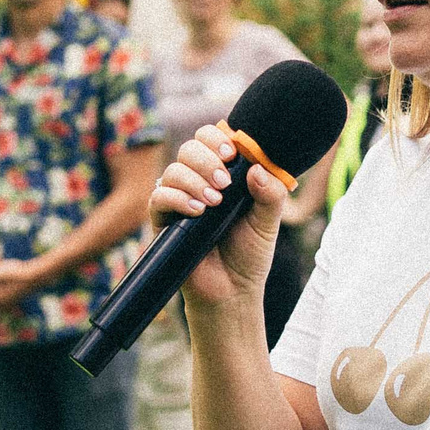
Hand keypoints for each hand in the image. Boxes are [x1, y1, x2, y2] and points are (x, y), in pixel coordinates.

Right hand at [148, 123, 284, 307]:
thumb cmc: (250, 254)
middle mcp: (199, 181)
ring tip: (214, 202)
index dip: (218, 138)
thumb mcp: (268, 222)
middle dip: (206, 159)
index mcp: (224, 174)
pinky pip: (158, 196)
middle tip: (224, 183)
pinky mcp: (164, 221)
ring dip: (193, 180)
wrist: (232, 291)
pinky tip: (196, 211)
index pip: (212, 139)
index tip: (232, 153)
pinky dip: (176, 198)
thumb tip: (257, 168)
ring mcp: (179, 200)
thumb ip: (271, 194)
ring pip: (173, 169)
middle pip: (189, 148)